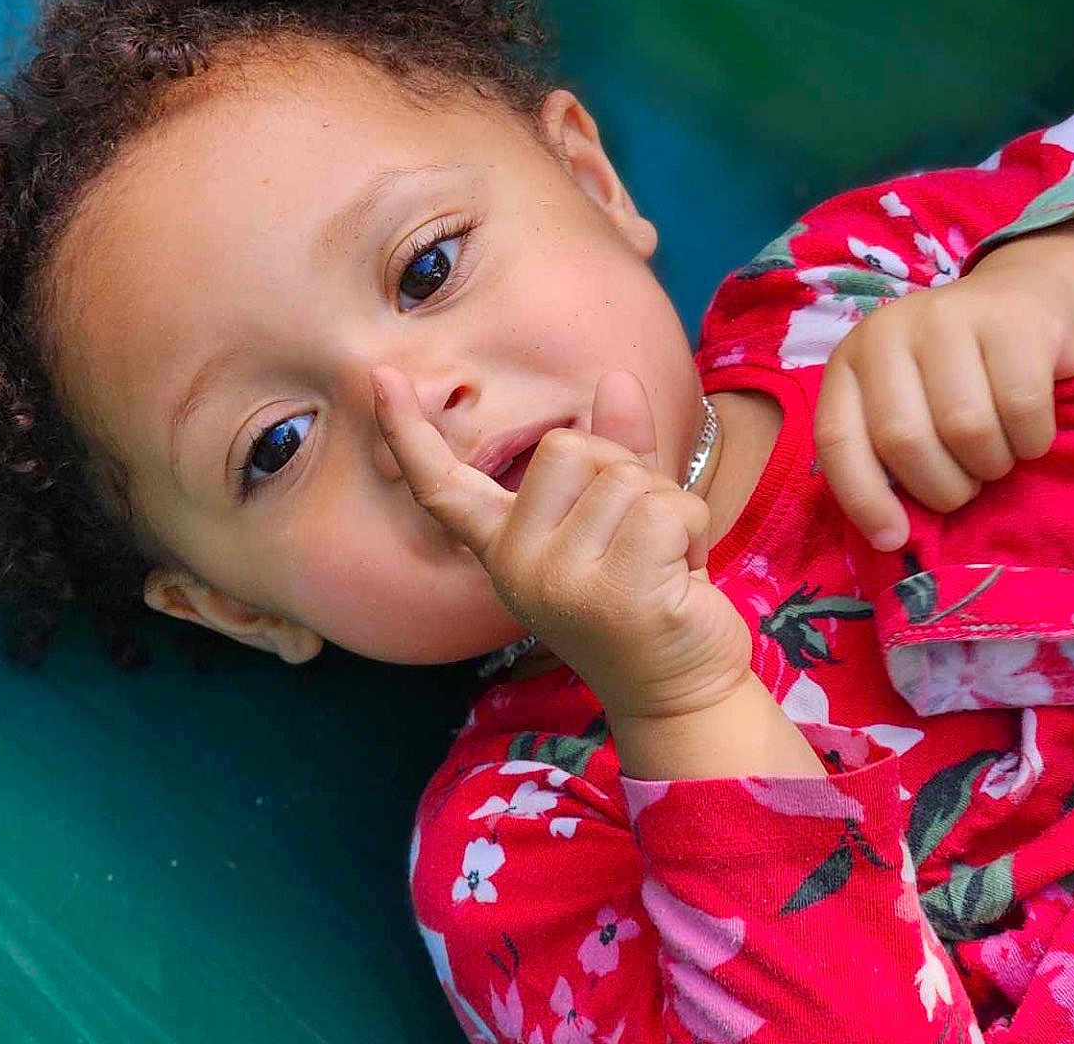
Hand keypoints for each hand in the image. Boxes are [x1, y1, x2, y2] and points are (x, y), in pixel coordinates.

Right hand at [372, 366, 752, 720]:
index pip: (445, 486)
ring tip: (664, 562)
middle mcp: (518, 565)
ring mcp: (561, 581)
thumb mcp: (621, 519)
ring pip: (624, 476)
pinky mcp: (615, 592)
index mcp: (507, 547)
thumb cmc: (650, 600)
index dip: (409, 431)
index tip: (380, 378)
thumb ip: (615, 448)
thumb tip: (617, 378)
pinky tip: (682, 575)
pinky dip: (692, 528)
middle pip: (567, 447)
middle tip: (639, 537)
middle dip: (623, 472)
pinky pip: (666, 507)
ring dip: (667, 507)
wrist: (682, 695)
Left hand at [814, 242, 1073, 551]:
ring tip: (997, 451)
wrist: (1024, 299)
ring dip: (992, 464)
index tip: (894, 538)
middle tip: (967, 481)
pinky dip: (1033, 439)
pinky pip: (1022, 409)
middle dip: (943, 485)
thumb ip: (885, 450)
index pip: (837, 438)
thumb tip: (890, 534)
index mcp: (850, 361)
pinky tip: (1030, 429)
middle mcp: (887, 332)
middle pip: (904, 440)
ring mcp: (947, 318)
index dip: (862, 497)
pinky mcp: (1011, 322)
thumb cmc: (958, 373)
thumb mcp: (905, 401)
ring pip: (966, 430)